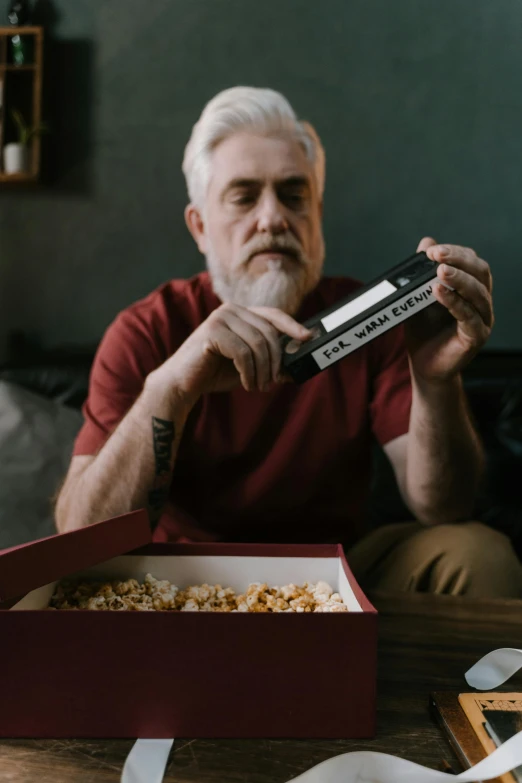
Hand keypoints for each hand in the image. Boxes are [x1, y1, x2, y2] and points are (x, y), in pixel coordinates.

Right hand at [155, 303, 312, 401]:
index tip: (307, 337)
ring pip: (258, 344)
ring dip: (263, 370)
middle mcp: (230, 310)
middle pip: (268, 333)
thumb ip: (267, 362)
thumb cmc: (213, 372)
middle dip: (275, 361)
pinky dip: (249, 373)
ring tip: (258, 386)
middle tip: (271, 383)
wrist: (182, 383)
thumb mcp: (247, 367)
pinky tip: (246, 384)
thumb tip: (291, 367)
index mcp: (239, 313)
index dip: (292, 325)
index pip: (272, 314)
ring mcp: (220, 318)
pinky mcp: (212, 331)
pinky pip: (243, 353)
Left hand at [405, 237, 493, 381]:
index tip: (433, 249)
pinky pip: (469, 316)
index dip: (455, 252)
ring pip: (478, 293)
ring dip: (459, 279)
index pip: (472, 262)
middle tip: (438, 255)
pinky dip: (454, 302)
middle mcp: (482, 302)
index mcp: (472, 289)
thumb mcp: (418, 296)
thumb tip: (427, 242)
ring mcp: (482, 320)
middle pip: (481, 273)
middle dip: (459, 260)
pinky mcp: (476, 337)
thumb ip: (423, 272)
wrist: (424, 365)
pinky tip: (438, 292)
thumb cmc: (424, 330)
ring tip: (440, 270)